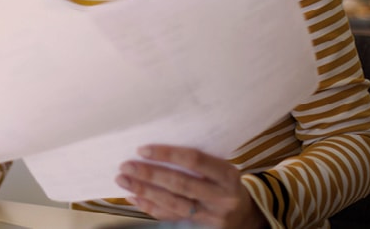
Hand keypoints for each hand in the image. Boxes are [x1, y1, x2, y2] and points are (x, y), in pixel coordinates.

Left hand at [115, 145, 265, 228]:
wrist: (246, 215)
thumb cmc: (227, 183)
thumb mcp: (222, 168)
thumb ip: (198, 160)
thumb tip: (156, 148)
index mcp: (228, 175)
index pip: (195, 160)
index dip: (167, 154)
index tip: (143, 149)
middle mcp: (221, 196)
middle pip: (180, 184)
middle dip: (150, 174)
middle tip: (126, 166)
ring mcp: (211, 215)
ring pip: (173, 203)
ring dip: (145, 191)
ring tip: (124, 180)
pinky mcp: (201, 227)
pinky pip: (172, 218)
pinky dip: (150, 207)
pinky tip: (134, 197)